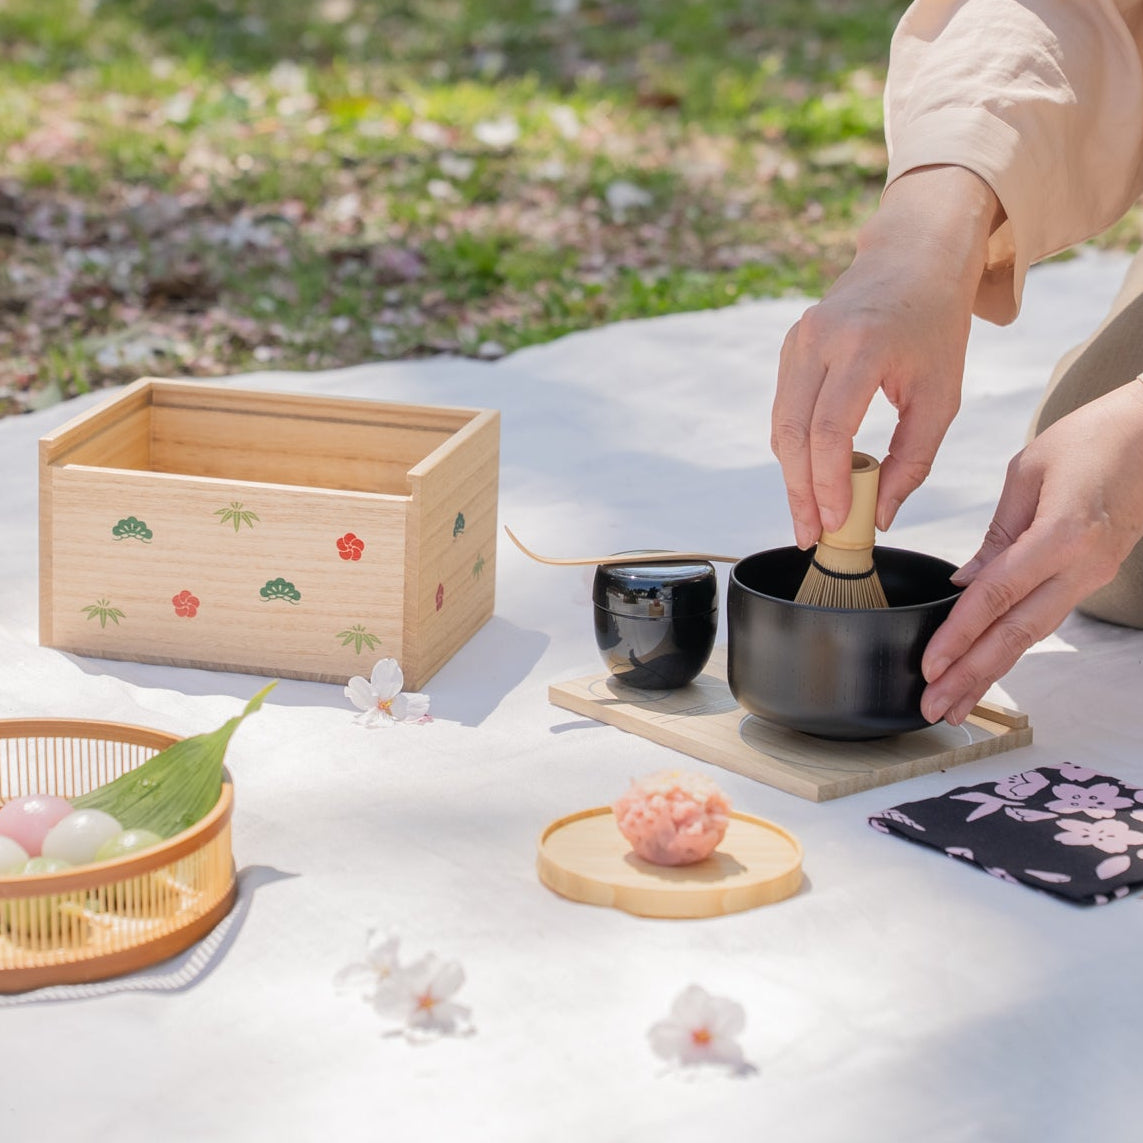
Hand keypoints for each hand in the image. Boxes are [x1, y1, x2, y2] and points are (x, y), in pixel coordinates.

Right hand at [771, 166, 999, 546]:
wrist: (914, 256)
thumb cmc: (935, 325)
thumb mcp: (941, 395)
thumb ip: (913, 459)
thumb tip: (882, 515)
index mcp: (863, 346)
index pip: (830, 430)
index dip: (828, 484)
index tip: (836, 523)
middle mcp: (819, 339)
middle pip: (793, 434)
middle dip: (800, 492)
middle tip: (810, 534)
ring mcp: (797, 340)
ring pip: (781, 426)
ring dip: (792, 476)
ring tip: (809, 516)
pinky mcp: (790, 347)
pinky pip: (784, 411)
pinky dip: (794, 450)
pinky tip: (810, 478)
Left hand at [921, 378, 1142, 723]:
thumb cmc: (1095, 438)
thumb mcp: (1029, 471)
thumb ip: (998, 534)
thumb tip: (965, 583)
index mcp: (1062, 534)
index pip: (998, 595)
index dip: (959, 635)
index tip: (930, 666)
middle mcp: (1082, 565)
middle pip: (1017, 633)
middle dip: (971, 675)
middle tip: (933, 707)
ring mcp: (1092, 575)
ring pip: (1033, 635)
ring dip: (990, 672)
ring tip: (953, 703)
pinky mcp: (1093, 577)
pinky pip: (1045, 618)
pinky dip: (1012, 647)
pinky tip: (984, 667)